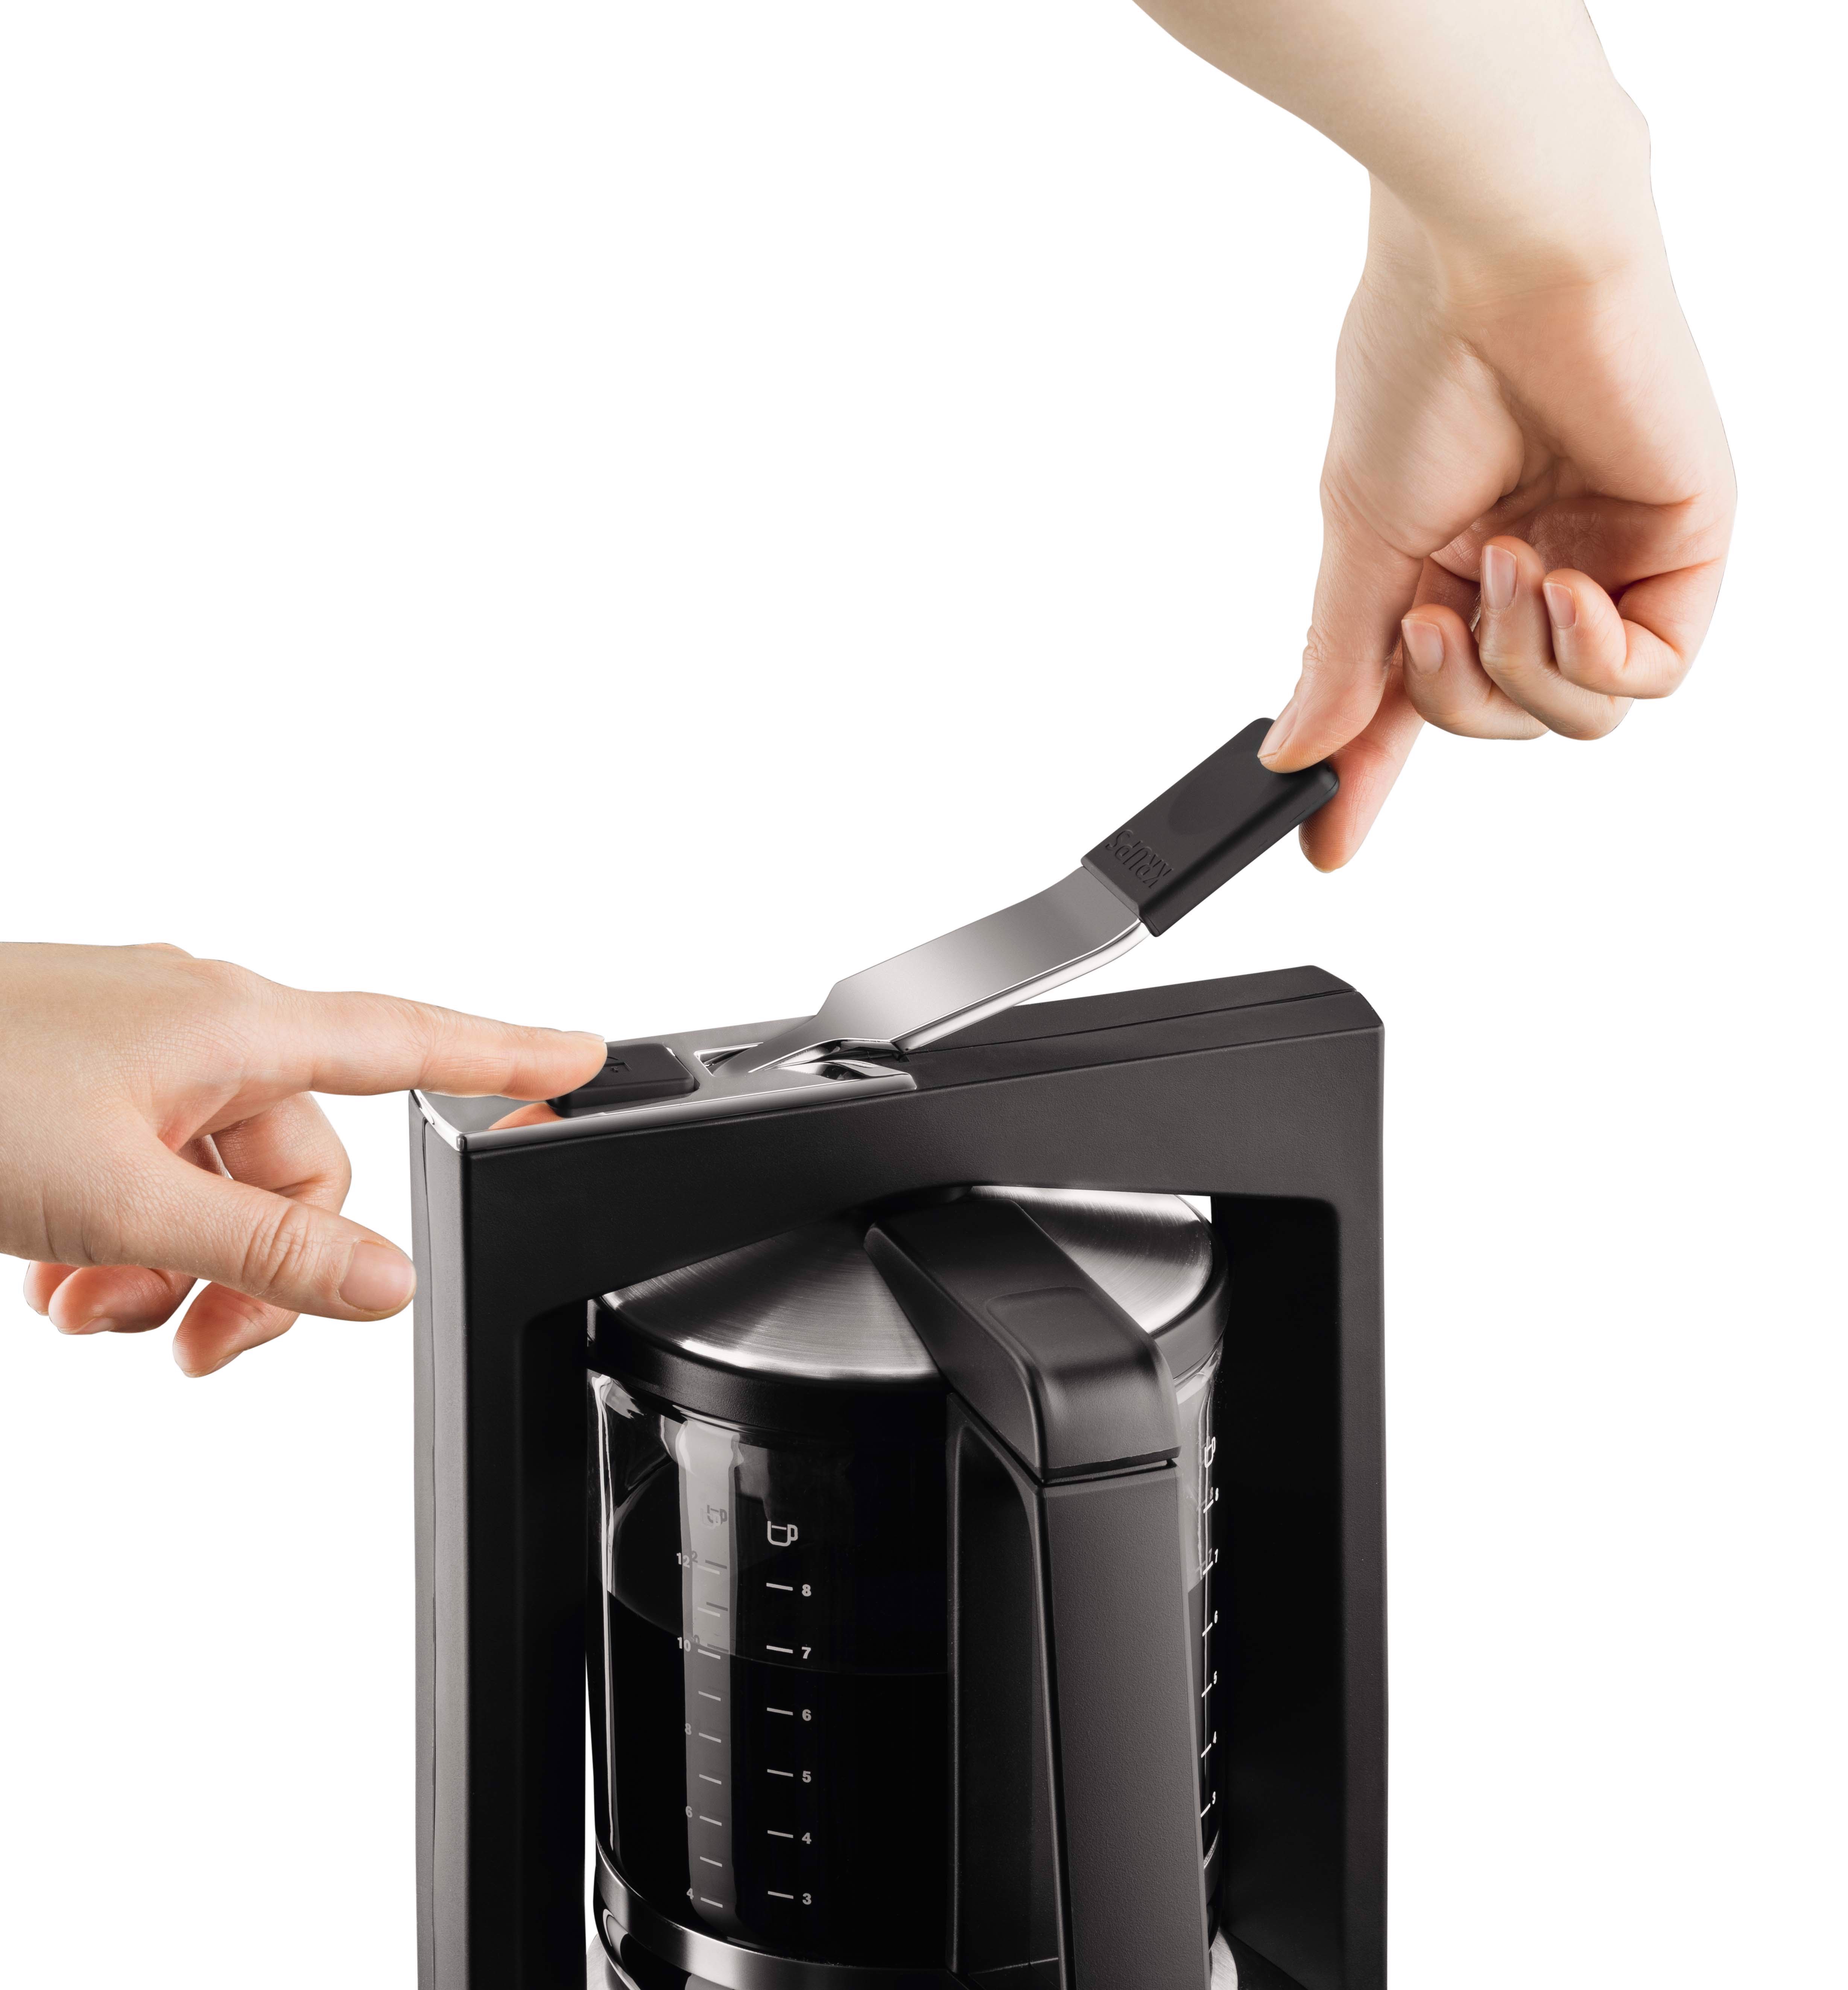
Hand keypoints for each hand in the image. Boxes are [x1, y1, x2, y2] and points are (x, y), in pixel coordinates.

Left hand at [2, 942, 605, 1374]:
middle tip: (185, 1347)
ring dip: (173, 1265)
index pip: (413, 1039)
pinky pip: (153, 1167)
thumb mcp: (117, 1197)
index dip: (509, 1055)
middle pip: (300, 1161)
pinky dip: (124, 1237)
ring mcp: (137, 1050)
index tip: (587, 1060)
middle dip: (253, 1268)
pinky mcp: (81, 1080)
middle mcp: (199, 1023)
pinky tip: (56, 1277)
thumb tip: (386, 1284)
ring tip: (89, 1309)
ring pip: (218, 1178)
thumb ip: (265, 1252)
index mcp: (235, 1022)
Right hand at [1258, 185, 1735, 866]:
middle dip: (1454, 695)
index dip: (1372, 776)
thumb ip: (1340, 662)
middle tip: (1423, 621)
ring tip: (1496, 567)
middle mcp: (1526, 569)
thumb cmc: (1418, 367)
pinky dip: (1590, 652)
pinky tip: (1556, 583)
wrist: (1500, 265)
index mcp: (1443, 565)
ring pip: (1578, 714)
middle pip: (1503, 721)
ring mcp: (1605, 560)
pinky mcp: (1681, 545)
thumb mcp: (1359, 542)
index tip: (1329, 841)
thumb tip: (1295, 753)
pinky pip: (1651, 675)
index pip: (1416, 700)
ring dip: (1518, 663)